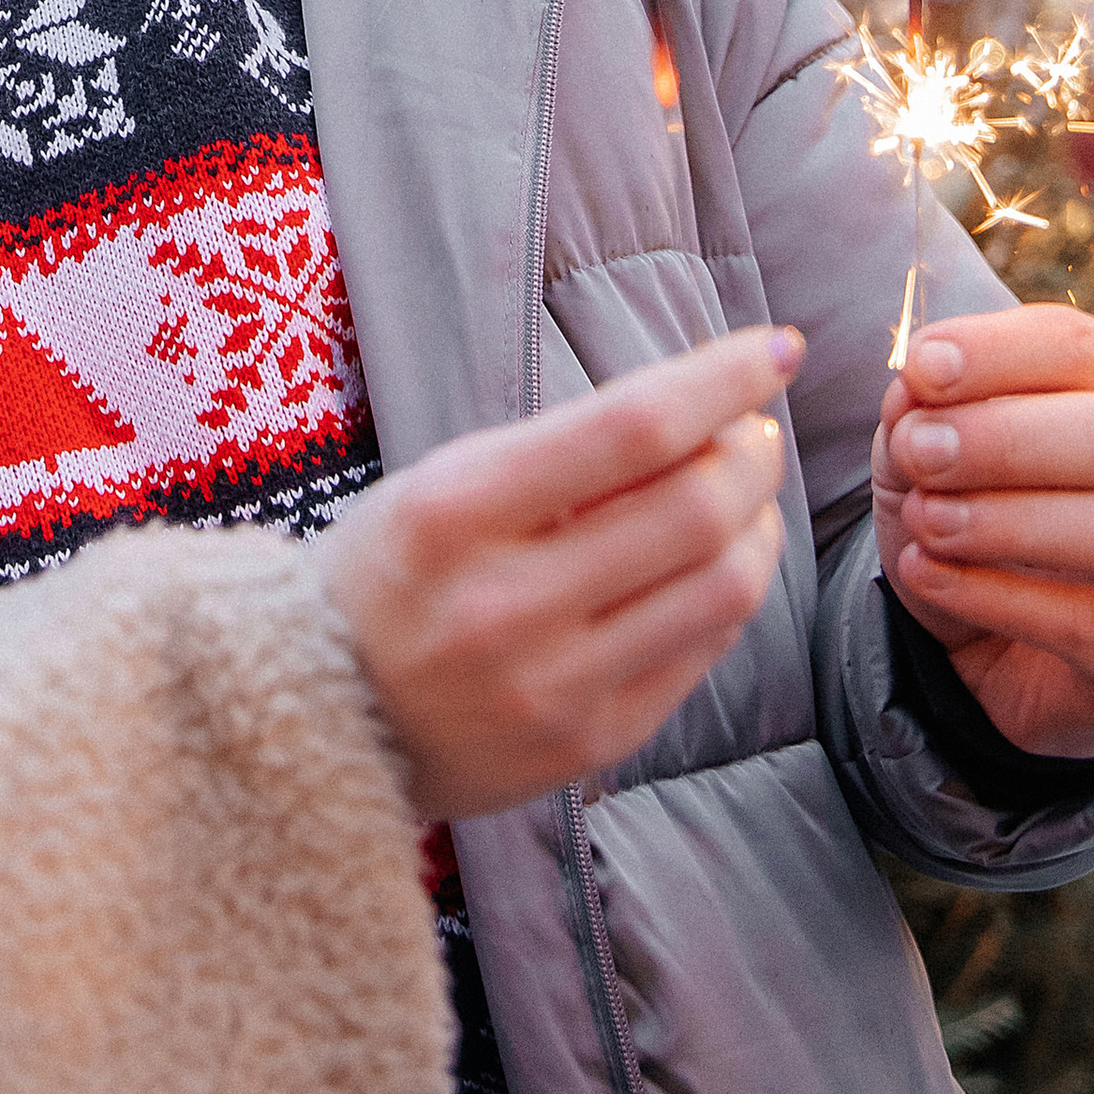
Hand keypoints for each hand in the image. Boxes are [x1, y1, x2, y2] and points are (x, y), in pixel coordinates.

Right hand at [321, 327, 796, 821]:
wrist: (319, 719)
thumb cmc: (390, 573)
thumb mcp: (441, 483)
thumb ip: (563, 452)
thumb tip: (709, 410)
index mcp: (453, 512)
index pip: (629, 428)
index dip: (722, 379)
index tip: (773, 348)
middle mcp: (504, 605)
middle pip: (695, 510)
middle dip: (752, 453)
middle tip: (754, 428)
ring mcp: (553, 687)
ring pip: (722, 590)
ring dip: (758, 525)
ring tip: (743, 498)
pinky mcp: (590, 744)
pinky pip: (703, 655)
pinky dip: (727, 593)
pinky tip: (711, 565)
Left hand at [874, 304, 1093, 759]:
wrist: (989, 644)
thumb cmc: (971, 518)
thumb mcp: (925, 458)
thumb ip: (919, 416)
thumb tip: (913, 390)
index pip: (1077, 346)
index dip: (996, 352)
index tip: (919, 368)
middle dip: (1005, 440)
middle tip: (919, 452)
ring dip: (1008, 523)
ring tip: (925, 521)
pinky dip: (1001, 597)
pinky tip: (930, 576)